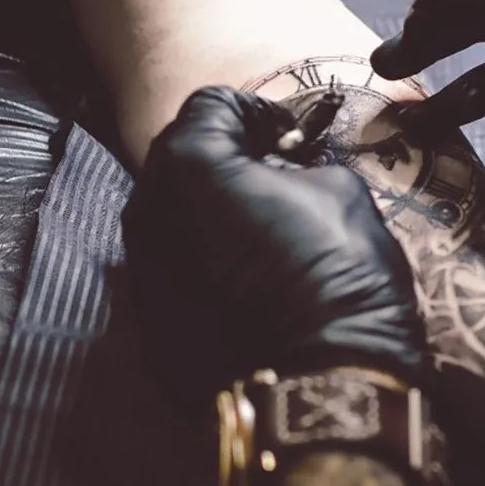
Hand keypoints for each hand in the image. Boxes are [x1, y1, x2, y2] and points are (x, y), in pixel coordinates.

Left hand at [122, 86, 426, 405]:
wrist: (325, 381)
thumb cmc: (339, 274)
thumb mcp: (341, 190)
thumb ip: (297, 166)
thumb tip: (285, 171)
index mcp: (191, 164)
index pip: (213, 105)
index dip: (260, 113)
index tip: (291, 139)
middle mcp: (148, 211)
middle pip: (183, 160)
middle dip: (229, 160)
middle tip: (279, 180)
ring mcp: (144, 272)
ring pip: (174, 217)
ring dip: (213, 212)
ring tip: (265, 234)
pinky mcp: (153, 322)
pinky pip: (176, 271)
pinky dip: (207, 263)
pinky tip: (251, 283)